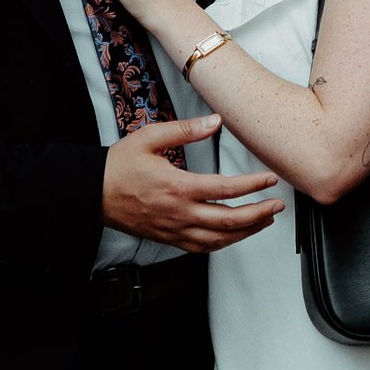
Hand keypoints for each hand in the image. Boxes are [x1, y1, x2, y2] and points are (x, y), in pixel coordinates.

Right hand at [101, 117, 283, 247]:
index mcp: (177, 187)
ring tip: (265, 221)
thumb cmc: (118, 166)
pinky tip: (235, 236)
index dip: (253, 185)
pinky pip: (202, 248)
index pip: (226, 189)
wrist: (92, 193)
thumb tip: (214, 121)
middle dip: (259, 213)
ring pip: (219, 239)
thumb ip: (185, 130)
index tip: (269, 180)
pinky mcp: (169, 239)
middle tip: (277, 205)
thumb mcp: (150, 138)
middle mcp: (179, 213)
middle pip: (229, 220)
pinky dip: (224, 244)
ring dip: (247, 231)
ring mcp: (174, 230)